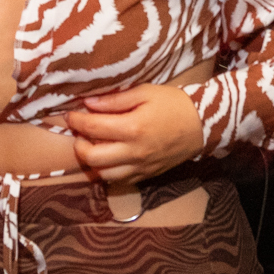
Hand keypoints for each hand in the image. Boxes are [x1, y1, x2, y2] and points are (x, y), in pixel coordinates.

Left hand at [63, 83, 205, 189]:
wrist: (202, 124)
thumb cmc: (173, 104)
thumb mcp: (145, 92)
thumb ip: (115, 100)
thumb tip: (88, 103)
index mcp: (133, 128)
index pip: (93, 128)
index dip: (76, 121)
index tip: (71, 115)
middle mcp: (134, 152)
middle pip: (92, 157)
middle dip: (78, 144)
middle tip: (79, 133)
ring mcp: (140, 167)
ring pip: (103, 174)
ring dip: (91, 161)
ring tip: (92, 146)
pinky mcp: (146, 175)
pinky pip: (119, 180)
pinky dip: (108, 171)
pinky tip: (109, 157)